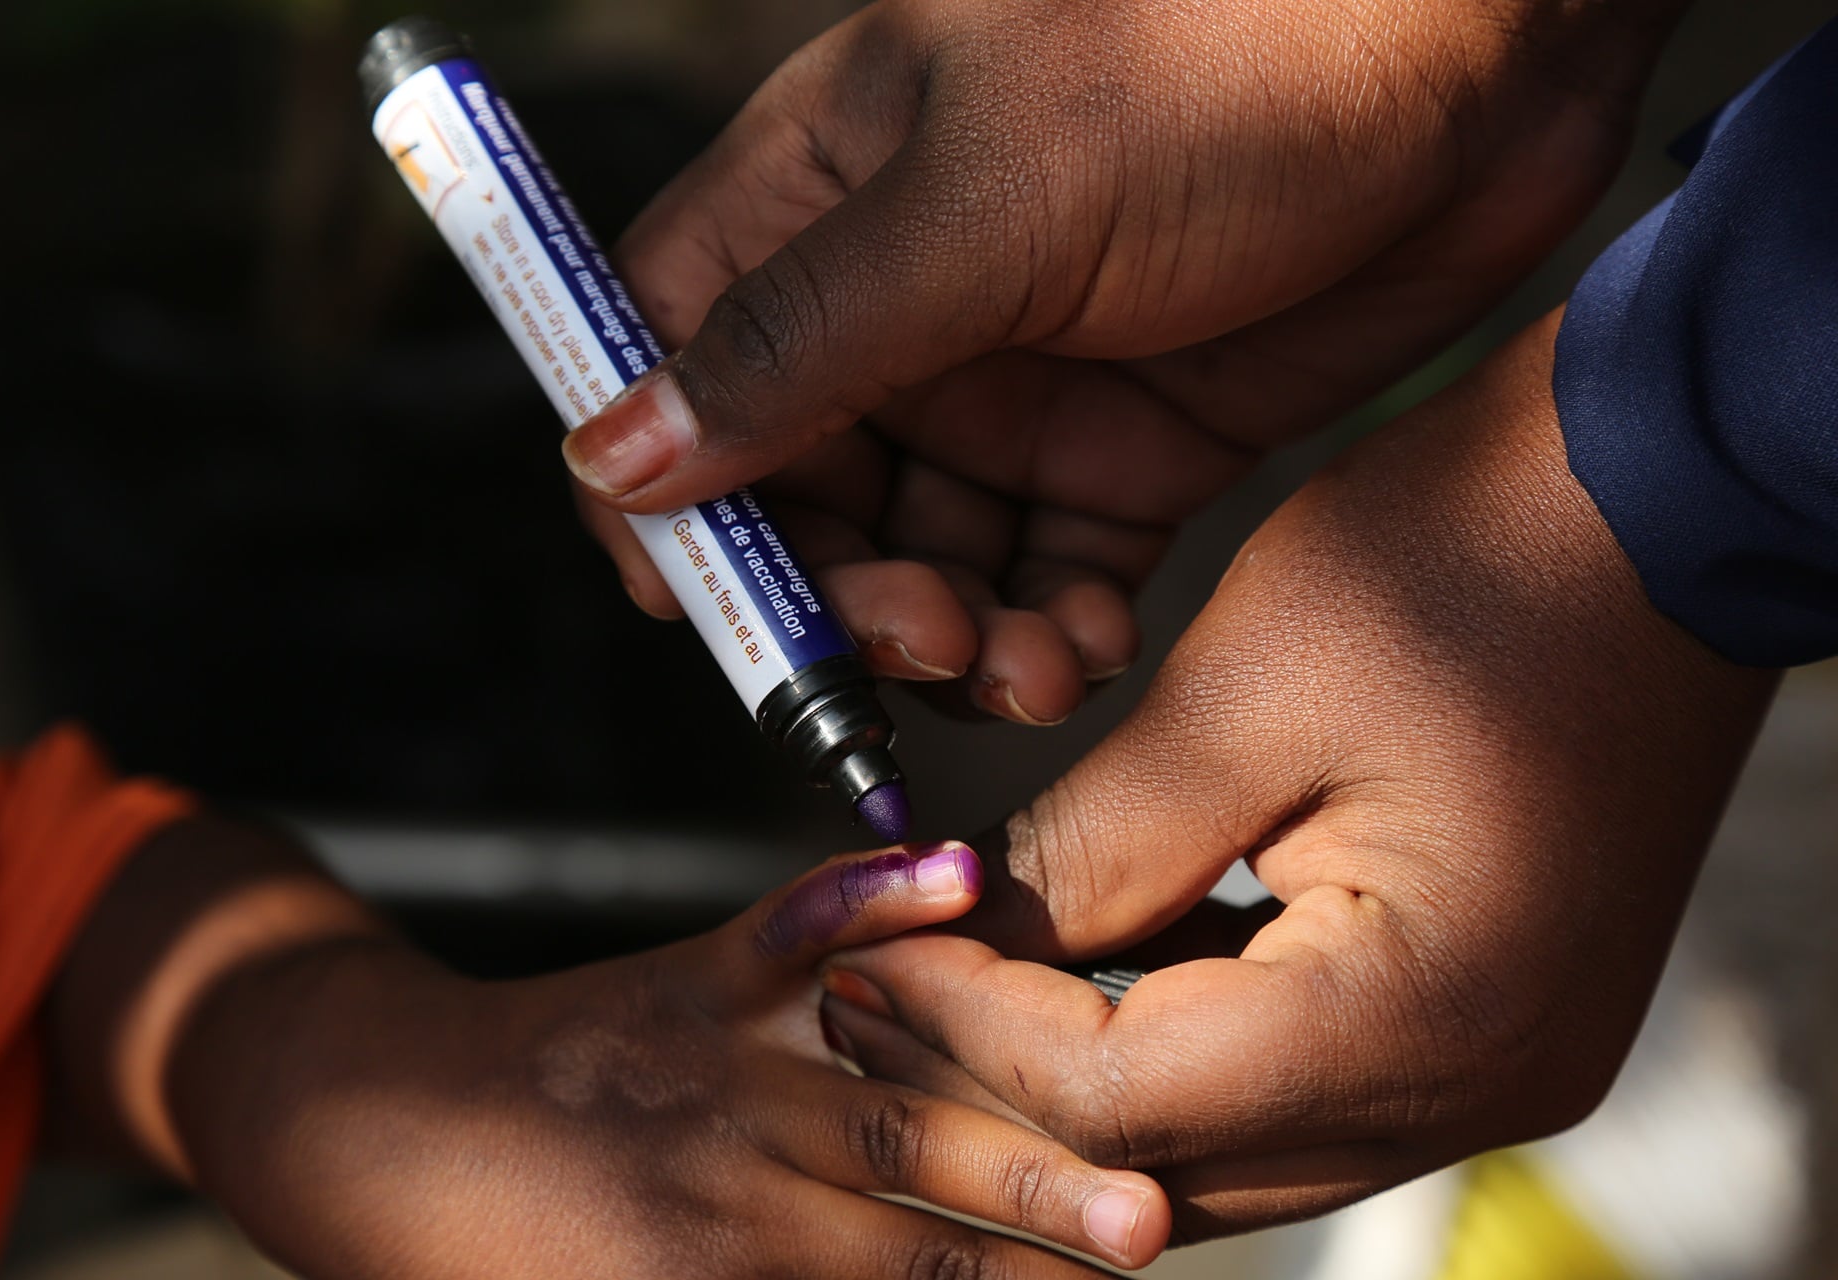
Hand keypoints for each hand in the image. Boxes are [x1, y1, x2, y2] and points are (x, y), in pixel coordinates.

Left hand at [139, 836, 1170, 1276]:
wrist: (353, 1128)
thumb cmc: (458, 1257)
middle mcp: (720, 1184)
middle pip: (909, 1222)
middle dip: (1036, 1236)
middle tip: (1154, 1231)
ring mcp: (713, 1068)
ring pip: (884, 1098)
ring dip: (1010, 1117)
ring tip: (1121, 1133)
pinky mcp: (690, 976)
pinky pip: (789, 933)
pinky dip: (873, 899)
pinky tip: (962, 875)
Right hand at [566, 0, 1684, 723]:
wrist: (1482, 53)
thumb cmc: (1226, 60)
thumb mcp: (989, 198)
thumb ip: (803, 339)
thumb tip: (617, 455)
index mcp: (819, 202)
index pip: (672, 364)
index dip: (662, 498)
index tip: (707, 607)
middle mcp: (900, 306)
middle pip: (798, 498)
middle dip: (837, 599)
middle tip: (917, 648)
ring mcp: (1018, 386)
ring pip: (923, 562)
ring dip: (952, 641)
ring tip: (1026, 668)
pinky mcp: (1132, 451)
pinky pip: (1049, 578)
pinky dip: (1051, 634)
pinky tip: (1086, 650)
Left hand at [811, 313, 1778, 1237]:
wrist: (1666, 498)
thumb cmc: (1474, 553)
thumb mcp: (1248, 686)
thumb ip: (1093, 844)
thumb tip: (967, 937)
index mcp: (1424, 1010)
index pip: (1123, 1097)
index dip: (971, 1031)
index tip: (866, 955)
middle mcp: (1476, 1084)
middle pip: (1173, 1165)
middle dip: (1009, 1081)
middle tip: (886, 984)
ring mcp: (1498, 1069)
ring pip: (1231, 1152)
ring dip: (1089, 1078)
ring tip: (971, 974)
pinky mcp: (1491, 1026)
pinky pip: (1298, 1094)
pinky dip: (1183, 1048)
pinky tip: (1097, 964)